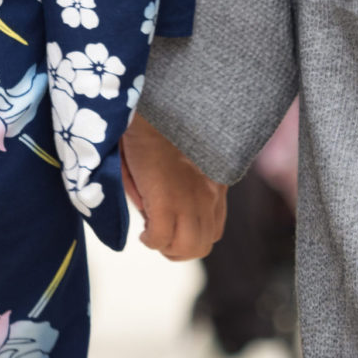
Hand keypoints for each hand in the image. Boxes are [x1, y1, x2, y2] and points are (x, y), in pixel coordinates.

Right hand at [120, 114, 226, 261]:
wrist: (150, 109)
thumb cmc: (162, 127)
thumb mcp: (186, 158)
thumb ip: (185, 184)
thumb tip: (164, 210)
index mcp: (215, 184)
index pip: (214, 228)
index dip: (191, 235)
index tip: (171, 226)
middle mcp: (209, 195)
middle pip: (202, 245)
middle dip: (178, 248)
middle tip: (158, 235)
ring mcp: (190, 200)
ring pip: (186, 248)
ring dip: (165, 246)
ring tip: (150, 233)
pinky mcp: (166, 200)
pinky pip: (160, 237)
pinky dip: (150, 239)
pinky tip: (142, 231)